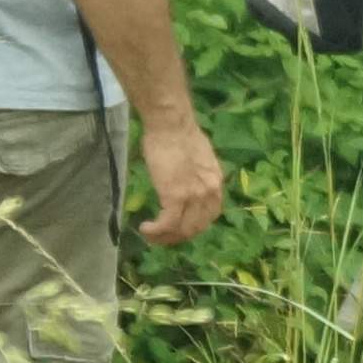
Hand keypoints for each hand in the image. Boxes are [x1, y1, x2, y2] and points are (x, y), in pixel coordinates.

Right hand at [134, 117, 228, 246]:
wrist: (171, 125)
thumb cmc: (178, 135)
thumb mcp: (197, 158)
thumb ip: (196, 175)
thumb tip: (185, 182)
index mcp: (216, 183)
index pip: (209, 216)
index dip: (192, 226)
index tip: (177, 227)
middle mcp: (210, 193)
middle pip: (196, 228)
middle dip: (177, 236)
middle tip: (160, 236)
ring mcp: (195, 197)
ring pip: (182, 230)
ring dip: (165, 237)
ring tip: (150, 235)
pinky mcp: (176, 198)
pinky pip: (168, 224)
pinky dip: (156, 231)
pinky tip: (145, 228)